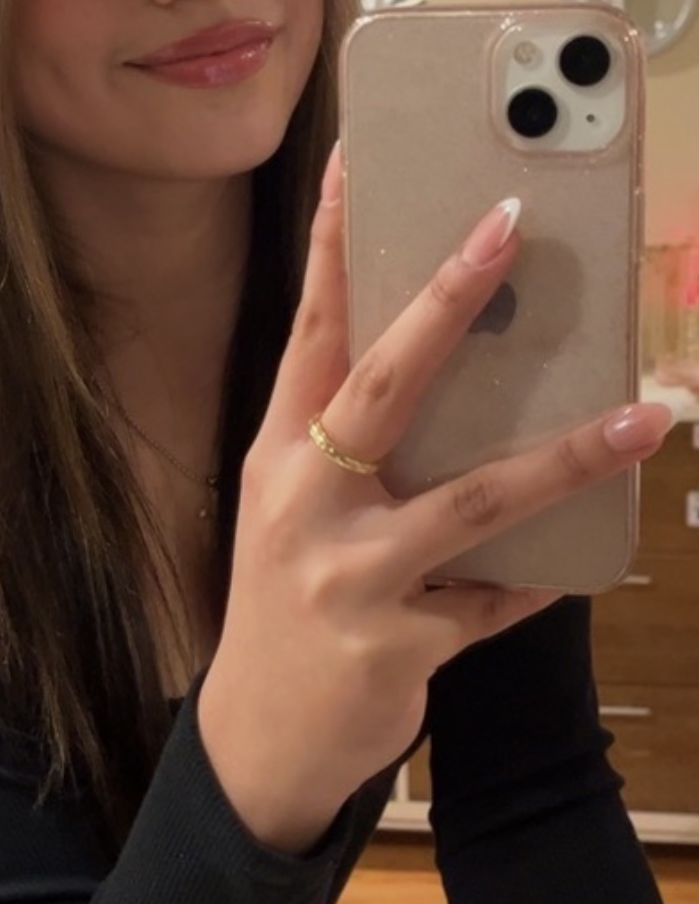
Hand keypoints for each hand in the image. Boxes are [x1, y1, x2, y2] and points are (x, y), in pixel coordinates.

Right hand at [199, 146, 672, 852]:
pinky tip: (574, 560)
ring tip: (645, 414)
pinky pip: (495, 599)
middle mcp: (305, 504)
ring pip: (473, 499)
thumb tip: (460, 379)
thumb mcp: (296, 515)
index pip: (308, 333)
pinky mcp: (397, 642)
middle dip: (446, 299)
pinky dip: (535, 578)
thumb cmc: (285, 605)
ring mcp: (349, 576)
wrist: (257, 740)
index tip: (355, 162)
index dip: (330, 248)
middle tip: (508, 225)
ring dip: (567, 455)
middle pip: (383, 385)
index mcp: (279, 457)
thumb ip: (354, 450)